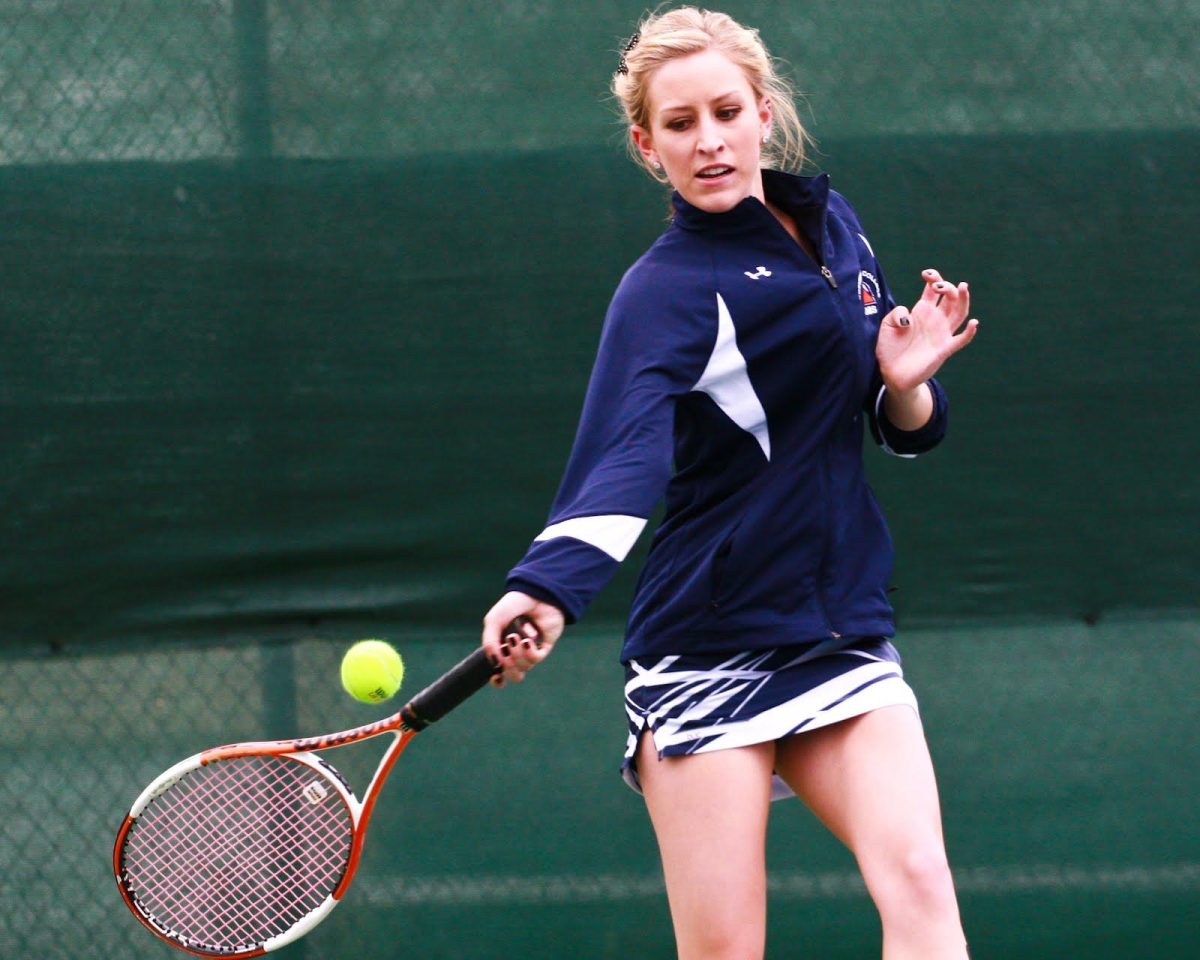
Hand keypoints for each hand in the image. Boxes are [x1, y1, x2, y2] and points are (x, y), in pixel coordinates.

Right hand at [481, 590, 564, 686]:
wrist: (536, 593)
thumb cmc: (514, 604)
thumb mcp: (494, 620)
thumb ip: (489, 642)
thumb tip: (495, 663)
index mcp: (502, 645)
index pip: (499, 670)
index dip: (497, 679)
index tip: (497, 678)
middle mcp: (517, 651)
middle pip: (512, 673)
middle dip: (508, 665)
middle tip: (506, 648)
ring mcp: (531, 650)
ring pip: (524, 667)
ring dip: (517, 654)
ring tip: (516, 637)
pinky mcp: (545, 646)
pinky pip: (536, 659)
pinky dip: (530, 652)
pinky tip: (528, 640)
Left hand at [876, 268, 978, 394]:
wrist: (892, 374)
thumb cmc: (889, 348)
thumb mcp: (886, 326)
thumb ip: (896, 314)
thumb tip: (909, 316)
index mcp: (922, 311)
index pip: (934, 290)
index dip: (934, 278)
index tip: (926, 274)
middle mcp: (935, 319)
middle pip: (950, 298)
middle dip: (947, 286)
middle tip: (937, 286)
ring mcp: (942, 333)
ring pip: (960, 313)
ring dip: (963, 300)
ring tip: (963, 287)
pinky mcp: (944, 349)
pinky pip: (962, 339)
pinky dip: (970, 331)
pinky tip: (973, 323)